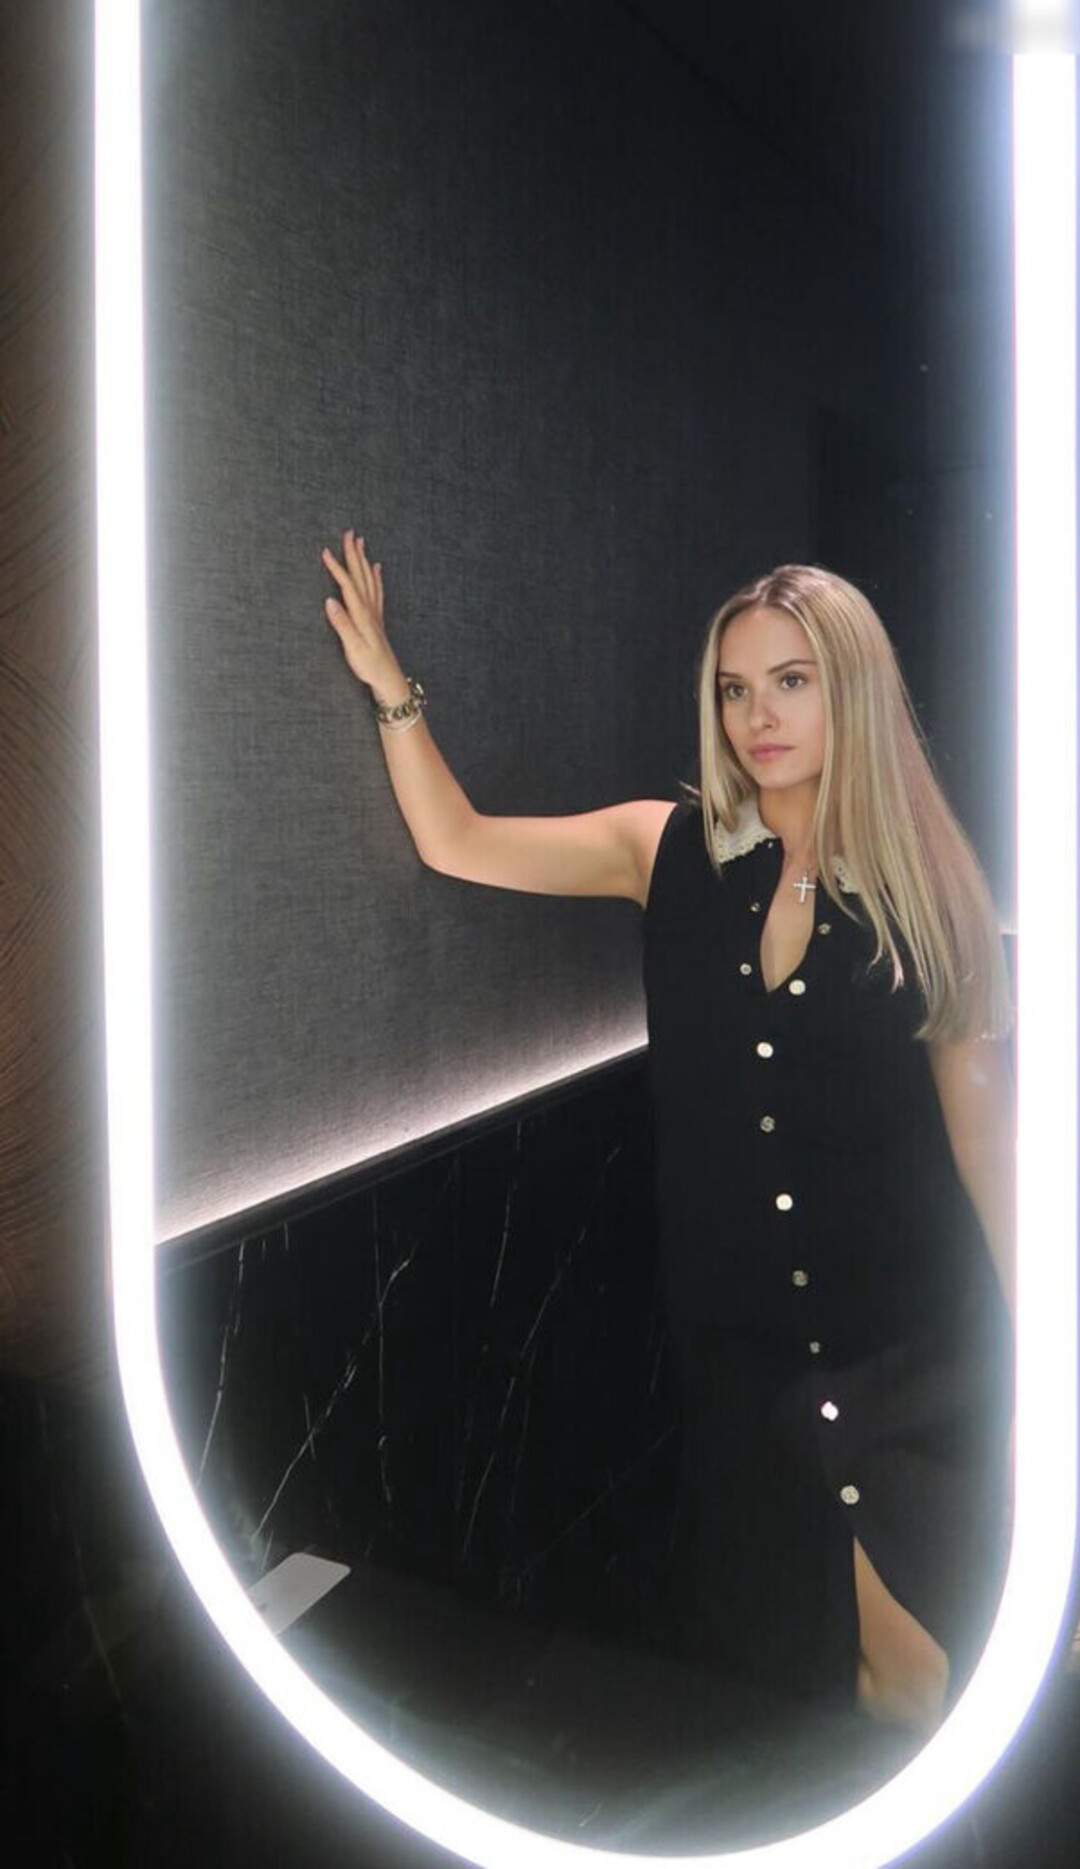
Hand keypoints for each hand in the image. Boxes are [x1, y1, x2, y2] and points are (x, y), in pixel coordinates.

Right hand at [321, 529, 399, 690]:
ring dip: (363, 560)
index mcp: (361, 615)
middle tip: (349, 533)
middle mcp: (369, 609)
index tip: (325, 551)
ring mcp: (374, 613)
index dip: (336, 567)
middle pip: (361, 576)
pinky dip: (376, 577)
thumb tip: (329, 601)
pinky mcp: (377, 619)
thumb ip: (342, 624)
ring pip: (369, 579)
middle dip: (353, 553)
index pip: (347, 585)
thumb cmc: (369, 666)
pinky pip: (377, 591)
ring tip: (360, 542)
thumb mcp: (353, 648)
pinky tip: (376, 568)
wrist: (388, 678)